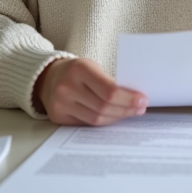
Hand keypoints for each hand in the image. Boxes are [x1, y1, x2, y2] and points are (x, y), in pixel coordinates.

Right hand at [33, 58, 147, 125]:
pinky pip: (86, 124)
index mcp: (79, 69)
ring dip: (116, 117)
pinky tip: (113, 117)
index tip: (143, 100)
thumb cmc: (77, 71)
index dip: (128, 98)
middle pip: (104, 107)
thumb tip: (136, 99)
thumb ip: (110, 82)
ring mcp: (60, 103)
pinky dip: (102, 121)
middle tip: (140, 108)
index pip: (109, 90)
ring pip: (96, 119)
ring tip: (129, 113)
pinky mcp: (58, 117)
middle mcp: (67, 87)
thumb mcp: (93, 68)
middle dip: (126, 109)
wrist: (49, 77)